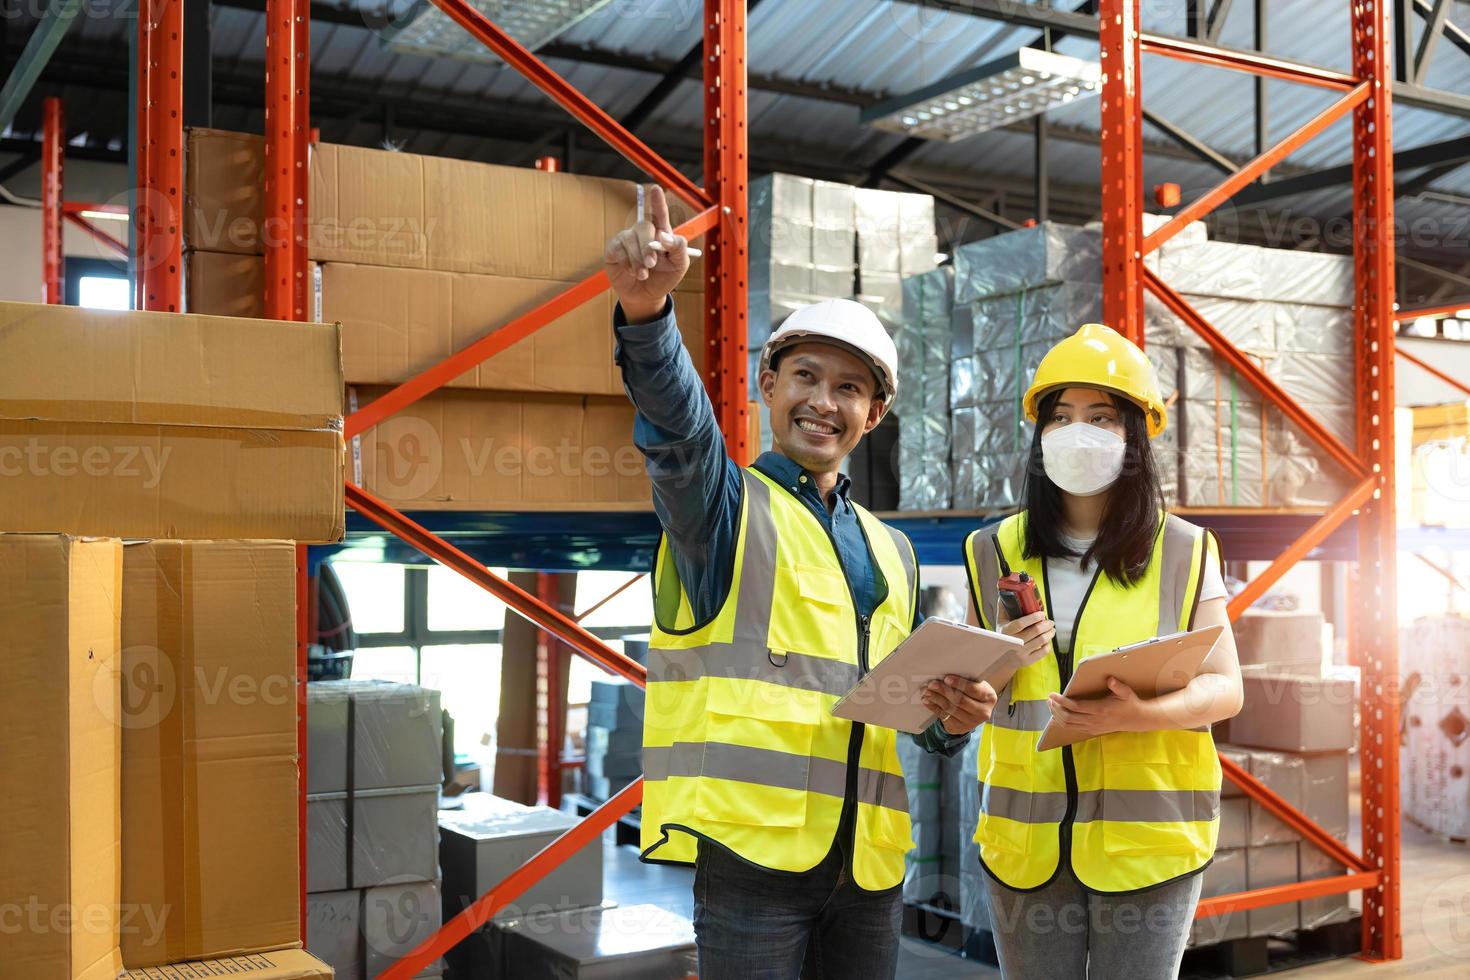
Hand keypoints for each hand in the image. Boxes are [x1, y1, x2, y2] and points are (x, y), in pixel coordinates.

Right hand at [603, 184, 690, 322]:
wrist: (646, 296)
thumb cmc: (664, 278)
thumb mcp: (679, 266)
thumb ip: (678, 248)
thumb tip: (666, 236)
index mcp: (661, 232)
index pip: (660, 213)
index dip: (657, 201)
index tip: (656, 189)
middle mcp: (643, 232)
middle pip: (644, 227)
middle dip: (648, 246)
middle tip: (652, 264)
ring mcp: (627, 239)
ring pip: (631, 240)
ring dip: (638, 260)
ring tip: (643, 275)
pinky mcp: (614, 249)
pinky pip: (619, 250)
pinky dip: (627, 263)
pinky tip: (632, 272)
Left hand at [922, 675, 997, 734]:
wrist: (973, 712)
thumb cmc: (972, 692)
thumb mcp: (975, 685)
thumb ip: (965, 680)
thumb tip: (944, 674)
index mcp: (989, 697)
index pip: (973, 689)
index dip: (959, 683)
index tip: (946, 678)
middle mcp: (983, 712)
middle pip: (960, 700)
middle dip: (944, 691)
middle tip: (932, 684)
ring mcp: (971, 723)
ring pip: (950, 708)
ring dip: (936, 699)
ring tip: (926, 691)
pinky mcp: (959, 728)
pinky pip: (943, 716)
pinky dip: (933, 707)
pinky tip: (927, 700)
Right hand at [997, 609, 1055, 667]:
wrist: (1000, 658)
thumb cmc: (1003, 636)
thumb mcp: (1000, 622)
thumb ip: (1004, 608)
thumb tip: (1007, 593)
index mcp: (1005, 632)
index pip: (1020, 624)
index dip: (1033, 618)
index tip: (1042, 613)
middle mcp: (1013, 643)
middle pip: (1035, 631)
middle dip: (1046, 624)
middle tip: (1050, 621)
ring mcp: (1020, 653)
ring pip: (1041, 641)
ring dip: (1050, 633)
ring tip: (1051, 629)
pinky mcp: (1027, 661)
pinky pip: (1043, 652)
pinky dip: (1048, 644)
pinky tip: (1047, 640)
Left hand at [1046, 677, 1148, 736]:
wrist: (1137, 720)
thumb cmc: (1129, 703)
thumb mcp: (1126, 692)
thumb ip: (1117, 686)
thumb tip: (1110, 679)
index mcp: (1100, 709)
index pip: (1076, 707)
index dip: (1062, 701)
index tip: (1052, 695)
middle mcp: (1094, 720)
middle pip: (1068, 717)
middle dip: (1056, 708)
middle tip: (1049, 699)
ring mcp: (1092, 727)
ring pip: (1068, 724)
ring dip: (1057, 715)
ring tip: (1051, 705)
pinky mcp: (1092, 730)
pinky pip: (1073, 728)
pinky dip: (1062, 722)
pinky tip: (1057, 715)